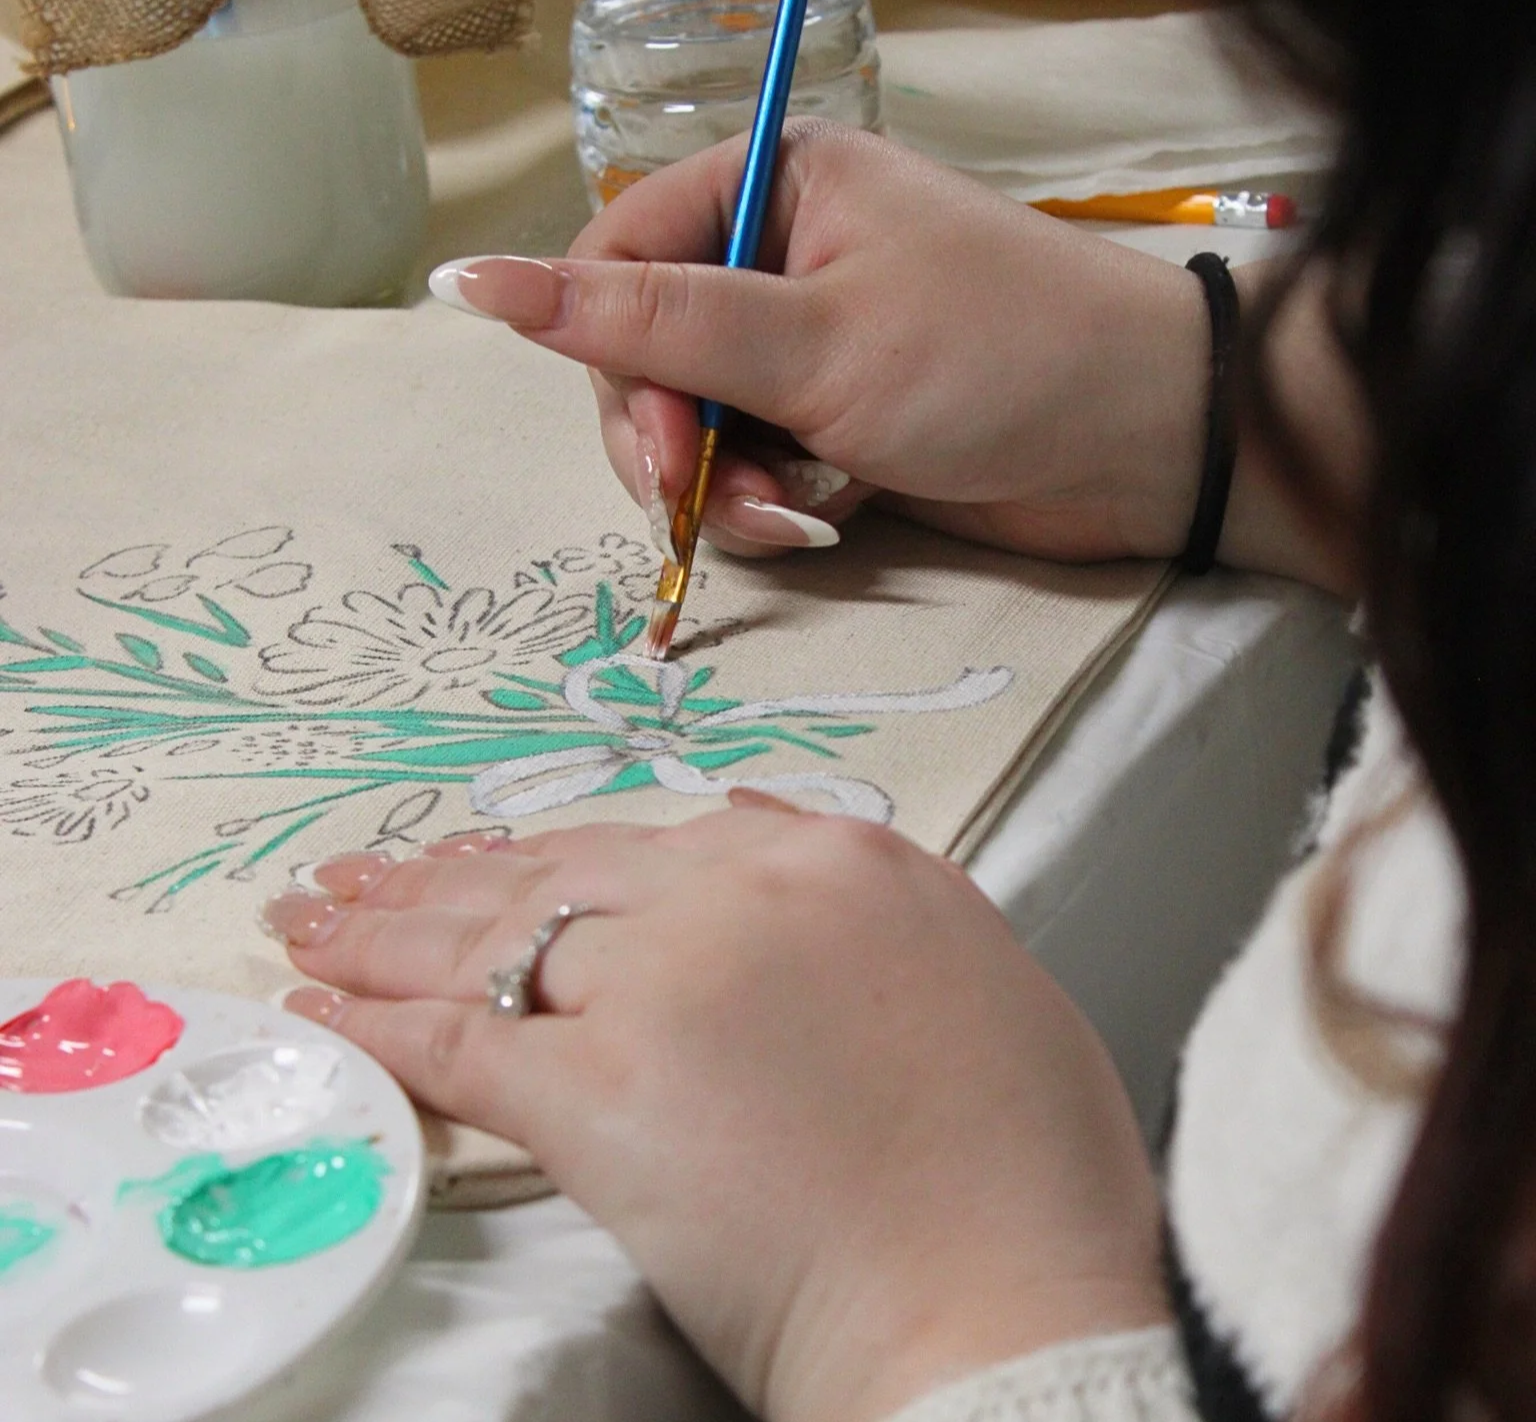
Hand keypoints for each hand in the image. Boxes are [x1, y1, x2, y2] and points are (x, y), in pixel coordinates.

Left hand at [267, 803, 1168, 1421]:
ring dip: (391, 933)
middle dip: (454, 880)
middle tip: (368, 880)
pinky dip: (379, 1023)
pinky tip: (324, 1007)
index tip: (501, 860)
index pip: (662, 841)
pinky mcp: (601, 1087)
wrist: (1007, 1295)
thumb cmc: (1021, 1165)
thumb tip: (755, 832)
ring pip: (499, 937)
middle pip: (565, 875)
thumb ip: (861, 900)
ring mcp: (668, 979)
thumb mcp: (970, 972)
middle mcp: (747, 891)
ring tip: (318, 922)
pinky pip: (461, 1039)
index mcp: (842, 860)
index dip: (563, 856)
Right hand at [434, 122, 1211, 562]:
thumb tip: (473, 281)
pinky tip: (834, 515)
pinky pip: (755, 470)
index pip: (615, 264)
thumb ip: (645, 321)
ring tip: (803, 512)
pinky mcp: (838, 424)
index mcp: (769, 185)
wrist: (1149, 444)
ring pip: (699, 430)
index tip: (660, 443)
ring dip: (730, 488)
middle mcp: (779, 258)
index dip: (612, 361)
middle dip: (677, 444)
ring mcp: (810, 348)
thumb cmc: (994, 356)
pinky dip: (779, 505)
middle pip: (648, 360)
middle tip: (721, 495)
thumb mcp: (809, 336)